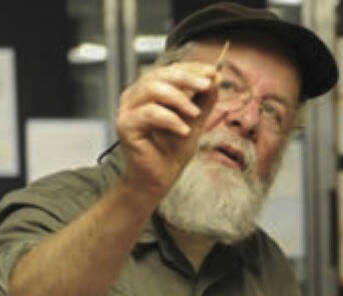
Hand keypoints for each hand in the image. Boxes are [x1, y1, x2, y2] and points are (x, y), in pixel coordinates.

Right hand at [115, 60, 218, 200]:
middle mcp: (135, 96)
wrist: (159, 179)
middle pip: (159, 75)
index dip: (191, 69)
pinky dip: (169, 119)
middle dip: (187, 78)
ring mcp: (127, 110)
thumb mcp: (195, 121)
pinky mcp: (125, 126)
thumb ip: (204, 100)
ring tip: (195, 113)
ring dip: (178, 99)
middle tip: (207, 85)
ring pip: (152, 89)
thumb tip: (216, 77)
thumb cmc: (172, 151)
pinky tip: (184, 131)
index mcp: (149, 91)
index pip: (169, 71)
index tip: (212, 72)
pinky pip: (148, 114)